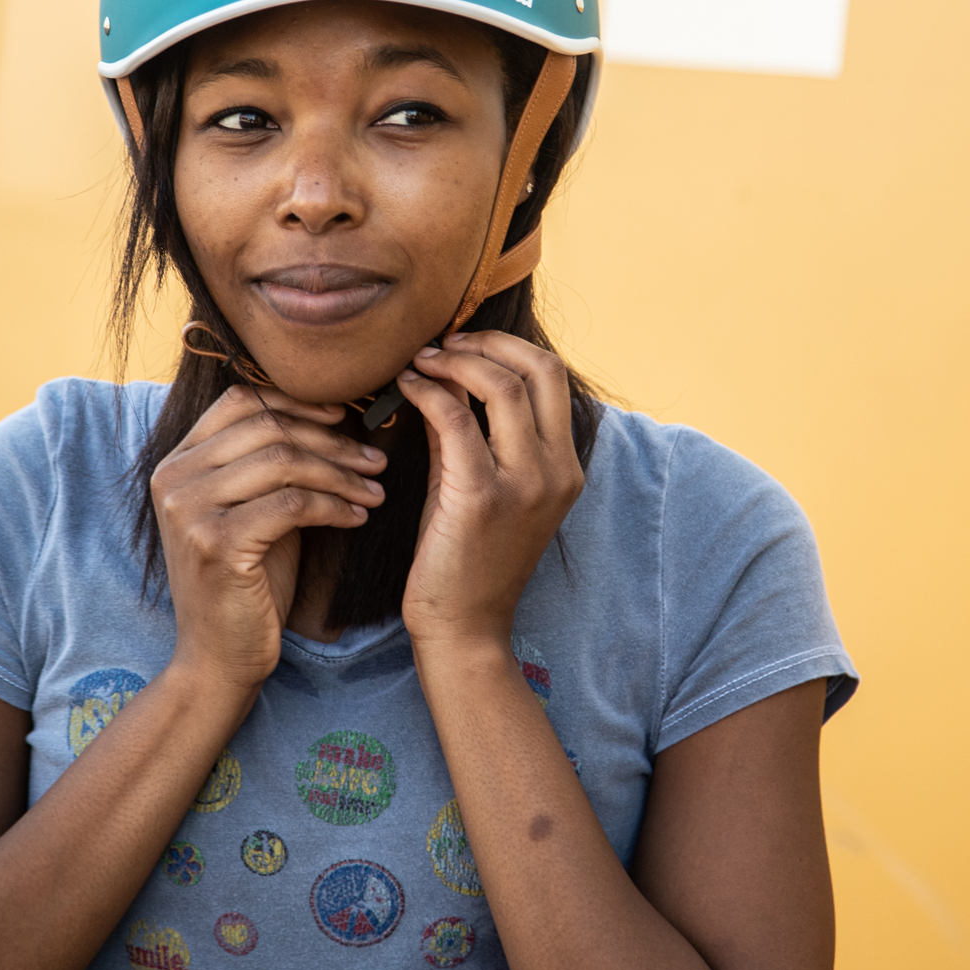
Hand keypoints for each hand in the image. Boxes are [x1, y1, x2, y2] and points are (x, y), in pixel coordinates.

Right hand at [150, 385, 387, 692]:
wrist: (220, 657)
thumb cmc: (248, 580)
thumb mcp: (253, 507)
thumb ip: (270, 461)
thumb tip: (333, 410)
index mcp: (177, 461)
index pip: (239, 400)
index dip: (296, 401)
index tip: (345, 415)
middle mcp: (173, 478)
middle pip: (267, 427)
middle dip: (331, 440)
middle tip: (375, 460)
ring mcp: (189, 509)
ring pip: (284, 461)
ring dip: (340, 474)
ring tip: (375, 490)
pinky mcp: (215, 542)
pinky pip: (292, 504)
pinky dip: (334, 506)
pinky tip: (358, 517)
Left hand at [396, 331, 583, 653]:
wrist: (462, 627)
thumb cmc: (465, 556)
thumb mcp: (480, 482)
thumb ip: (471, 429)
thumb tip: (445, 374)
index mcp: (565, 466)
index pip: (552, 375)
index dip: (506, 346)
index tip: (463, 344)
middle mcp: (556, 471)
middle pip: (540, 369)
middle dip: (487, 342)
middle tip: (443, 344)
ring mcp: (525, 484)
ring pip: (502, 385)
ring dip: (456, 361)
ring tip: (421, 361)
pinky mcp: (482, 497)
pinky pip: (455, 420)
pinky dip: (427, 391)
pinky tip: (405, 388)